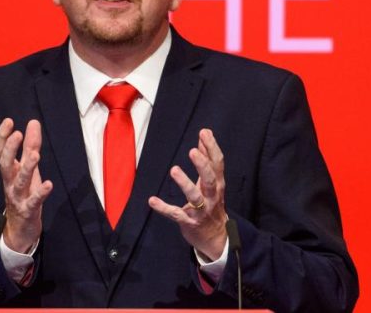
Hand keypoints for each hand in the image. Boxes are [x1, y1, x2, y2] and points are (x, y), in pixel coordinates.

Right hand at [0, 118, 52, 252]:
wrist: (19, 229)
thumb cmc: (24, 194)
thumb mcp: (28, 168)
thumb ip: (31, 146)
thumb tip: (33, 122)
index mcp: (9, 171)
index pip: (1, 152)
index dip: (2, 137)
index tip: (8, 121)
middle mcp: (10, 183)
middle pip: (5, 165)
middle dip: (10, 150)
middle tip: (17, 134)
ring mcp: (17, 197)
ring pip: (20, 182)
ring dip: (27, 168)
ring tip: (35, 155)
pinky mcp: (28, 211)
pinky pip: (33, 201)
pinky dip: (40, 193)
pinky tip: (49, 184)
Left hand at [149, 129, 227, 260]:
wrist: (217, 237)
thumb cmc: (212, 203)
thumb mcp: (212, 181)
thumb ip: (207, 158)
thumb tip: (205, 134)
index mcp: (217, 184)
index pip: (217, 164)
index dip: (212, 148)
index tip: (204, 132)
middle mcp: (211, 196)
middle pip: (209, 179)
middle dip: (202, 165)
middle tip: (193, 151)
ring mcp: (201, 210)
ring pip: (194, 196)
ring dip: (184, 183)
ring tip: (174, 170)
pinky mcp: (188, 222)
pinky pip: (175, 214)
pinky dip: (163, 208)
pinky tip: (152, 200)